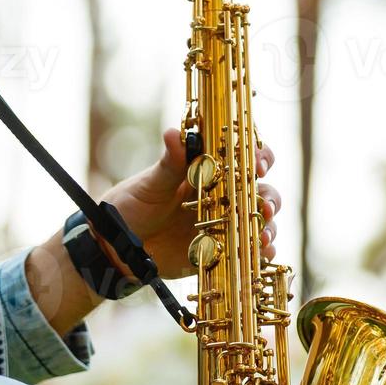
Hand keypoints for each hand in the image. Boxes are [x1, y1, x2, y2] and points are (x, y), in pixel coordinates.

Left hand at [103, 128, 280, 279]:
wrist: (115, 247)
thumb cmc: (131, 206)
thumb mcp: (150, 184)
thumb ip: (168, 163)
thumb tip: (173, 132)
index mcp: (208, 172)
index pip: (242, 159)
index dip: (259, 157)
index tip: (259, 164)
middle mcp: (221, 197)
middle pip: (260, 192)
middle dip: (270, 198)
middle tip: (266, 205)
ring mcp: (223, 224)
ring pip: (259, 222)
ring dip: (269, 226)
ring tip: (264, 234)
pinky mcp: (220, 252)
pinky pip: (248, 251)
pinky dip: (261, 252)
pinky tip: (261, 252)